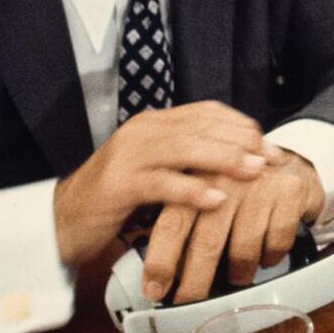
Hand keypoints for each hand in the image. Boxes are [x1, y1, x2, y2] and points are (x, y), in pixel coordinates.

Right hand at [51, 101, 268, 267]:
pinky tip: (217, 199)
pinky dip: (192, 190)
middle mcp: (142, 131)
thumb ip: (188, 160)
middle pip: (201, 127)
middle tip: (271, 159)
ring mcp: (128, 156)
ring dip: (224, 160)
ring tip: (254, 172)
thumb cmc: (117, 199)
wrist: (62, 220)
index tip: (268, 144)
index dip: (241, 126)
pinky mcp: (117, 185)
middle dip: (241, 142)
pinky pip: (161, 183)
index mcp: (153, 123)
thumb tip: (240, 160)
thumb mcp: (157, 171)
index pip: (206, 112)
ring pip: (185, 149)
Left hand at [143, 148, 327, 304]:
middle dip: (194, 283)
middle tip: (187, 305)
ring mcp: (258, 185)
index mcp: (196, 178)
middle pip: (206, 243)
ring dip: (238, 274)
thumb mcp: (207, 194)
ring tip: (237, 276)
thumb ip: (183, 223)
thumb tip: (159, 274)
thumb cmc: (241, 187)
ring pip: (242, 250)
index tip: (154, 290)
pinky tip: (266, 255)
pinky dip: (270, 258)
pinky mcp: (290, 192)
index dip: (161, 261)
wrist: (294, 158)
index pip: (172, 224)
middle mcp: (226, 179)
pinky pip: (275, 244)